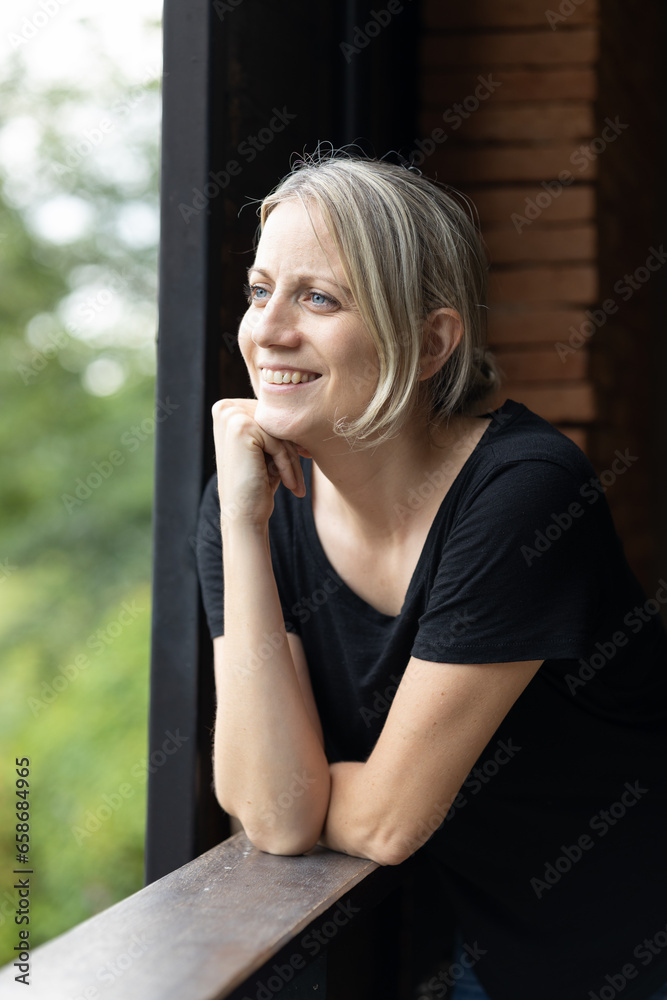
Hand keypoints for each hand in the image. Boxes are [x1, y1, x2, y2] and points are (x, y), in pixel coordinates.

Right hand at [211, 398, 304, 529]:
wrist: (242, 514)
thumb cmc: (257, 482)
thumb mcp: (265, 449)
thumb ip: (274, 425)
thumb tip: (305, 405)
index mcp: (227, 408)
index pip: (272, 415)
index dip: (289, 436)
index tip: (305, 453)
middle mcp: (226, 408)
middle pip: (277, 421)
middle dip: (293, 447)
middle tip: (304, 467)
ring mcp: (231, 416)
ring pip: (281, 432)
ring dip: (292, 460)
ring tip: (296, 483)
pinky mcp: (242, 429)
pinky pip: (280, 443)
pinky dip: (288, 466)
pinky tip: (290, 486)